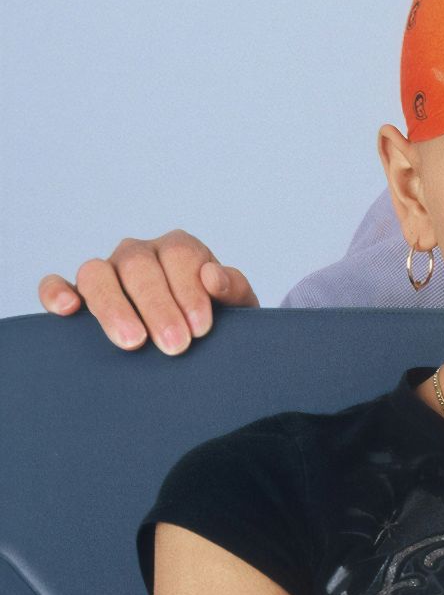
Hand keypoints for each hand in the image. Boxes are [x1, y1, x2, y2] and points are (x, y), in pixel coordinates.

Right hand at [38, 230, 258, 354]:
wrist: (193, 343)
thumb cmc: (215, 321)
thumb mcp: (235, 306)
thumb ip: (234, 289)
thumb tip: (213, 276)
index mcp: (179, 248)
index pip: (180, 255)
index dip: (190, 291)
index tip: (201, 328)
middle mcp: (139, 253)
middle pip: (139, 267)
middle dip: (158, 307)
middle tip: (175, 346)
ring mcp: (106, 271)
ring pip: (97, 274)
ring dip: (113, 307)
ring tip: (133, 342)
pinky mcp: (77, 293)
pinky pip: (57, 283)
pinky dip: (56, 292)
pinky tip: (68, 310)